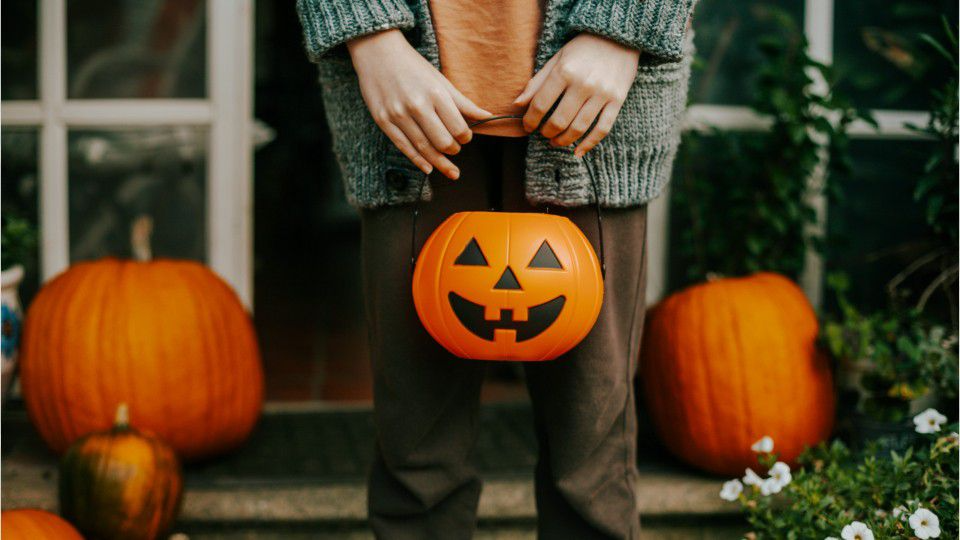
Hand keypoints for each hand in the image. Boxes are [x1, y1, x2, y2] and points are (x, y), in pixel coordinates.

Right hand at [347, 30, 490, 178]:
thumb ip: (463, 102)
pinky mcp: (383, 121)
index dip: (466, 137)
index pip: (458, 128)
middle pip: (442, 142)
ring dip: (439, 162)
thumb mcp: (441, 80)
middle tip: (455, 149)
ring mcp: (398, 115)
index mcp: (435, 94)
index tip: (465, 137)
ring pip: (423, 148)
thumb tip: (487, 116)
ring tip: (450, 170)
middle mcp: (417, 105)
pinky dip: (418, 161)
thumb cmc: (413, 67)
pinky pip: (404, 147)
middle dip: (453, 150)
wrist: (377, 53)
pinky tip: (428, 168)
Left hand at [515, 33, 639, 156]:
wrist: (617, 37)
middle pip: (559, 121)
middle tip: (543, 133)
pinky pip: (602, 129)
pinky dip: (589, 144)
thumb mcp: (556, 60)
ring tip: (556, 141)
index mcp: (564, 72)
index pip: (541, 105)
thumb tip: (517, 104)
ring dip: (563, 140)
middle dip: (546, 132)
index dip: (530, 120)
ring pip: (579, 128)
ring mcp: (602, 94)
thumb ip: (537, 83)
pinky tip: (577, 151)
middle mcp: (583, 84)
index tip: (527, 126)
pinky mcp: (617, 100)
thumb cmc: (581, 49)